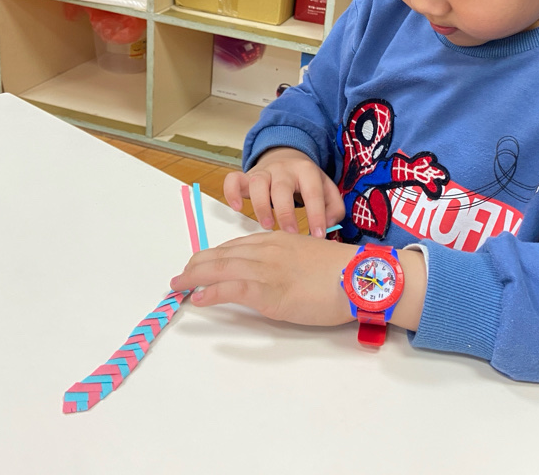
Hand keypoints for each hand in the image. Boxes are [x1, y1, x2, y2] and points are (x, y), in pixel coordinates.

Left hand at [169, 233, 428, 330]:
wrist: (359, 276)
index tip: (200, 264)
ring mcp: (267, 269)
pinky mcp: (269, 291)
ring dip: (195, 277)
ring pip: (221, 268)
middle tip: (181, 276)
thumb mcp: (308, 257)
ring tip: (179, 286)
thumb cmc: (341, 272)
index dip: (214, 256)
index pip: (236, 245)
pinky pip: (231, 288)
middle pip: (222, 254)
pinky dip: (211, 292)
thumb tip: (274, 276)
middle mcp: (267, 249)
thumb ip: (287, 261)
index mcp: (277, 240)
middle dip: (197, 265)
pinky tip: (198, 298)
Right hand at [223, 147, 344, 237]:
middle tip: (290, 233)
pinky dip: (232, 193)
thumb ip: (334, 208)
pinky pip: (233, 180)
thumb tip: (328, 225)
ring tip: (267, 225)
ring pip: (257, 183)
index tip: (318, 236)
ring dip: (260, 206)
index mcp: (307, 171)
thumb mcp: (326, 189)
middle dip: (285, 212)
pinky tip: (238, 208)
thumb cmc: (307, 181)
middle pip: (282, 187)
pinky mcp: (246, 176)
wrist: (286, 157)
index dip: (316, 214)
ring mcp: (263, 172)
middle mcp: (284, 169)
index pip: (313, 192)